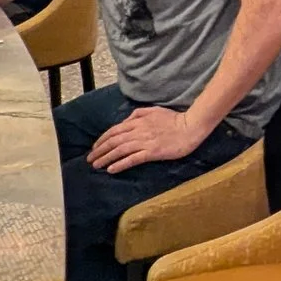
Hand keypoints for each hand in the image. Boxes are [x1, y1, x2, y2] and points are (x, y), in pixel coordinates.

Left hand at [87, 106, 212, 172]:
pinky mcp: (152, 152)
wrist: (190, 127)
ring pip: (120, 150)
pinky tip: (111, 169)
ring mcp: (145, 142)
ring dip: (106, 158)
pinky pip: (132, 159)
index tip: (95, 147)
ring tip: (96, 165)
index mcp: (137, 121)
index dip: (102, 139)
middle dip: (100, 150)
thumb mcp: (153, 110)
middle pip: (114, 141)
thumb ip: (137, 115)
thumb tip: (125, 121)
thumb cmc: (173, 119)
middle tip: (90, 159)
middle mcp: (138, 131)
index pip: (114, 130)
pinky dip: (120, 164)